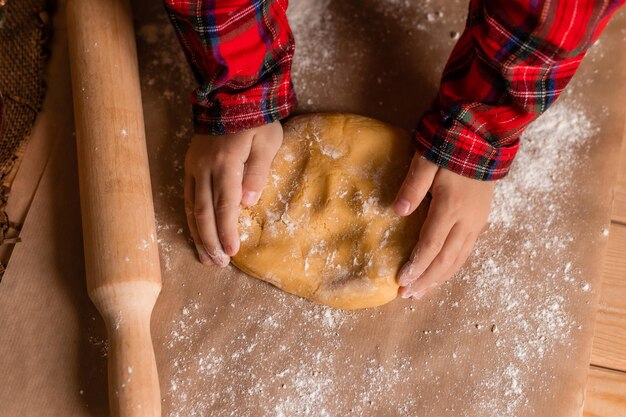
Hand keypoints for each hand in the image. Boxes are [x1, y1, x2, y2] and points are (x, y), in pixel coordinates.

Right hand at [184, 121, 282, 266]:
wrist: (231, 94)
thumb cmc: (256, 120)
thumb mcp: (267, 142)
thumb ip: (257, 172)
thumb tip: (246, 203)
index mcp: (226, 163)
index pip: (225, 205)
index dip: (227, 231)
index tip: (231, 253)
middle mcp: (204, 167)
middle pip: (204, 212)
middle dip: (210, 240)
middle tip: (218, 264)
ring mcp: (193, 166)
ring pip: (191, 207)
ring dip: (198, 235)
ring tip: (205, 258)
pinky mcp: (189, 164)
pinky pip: (187, 197)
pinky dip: (191, 218)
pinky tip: (196, 233)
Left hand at [393, 155, 493, 298]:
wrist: (485, 137)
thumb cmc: (450, 146)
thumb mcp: (427, 160)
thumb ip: (413, 185)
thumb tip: (398, 211)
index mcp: (451, 206)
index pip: (432, 244)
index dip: (417, 265)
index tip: (402, 281)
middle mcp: (467, 220)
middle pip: (446, 259)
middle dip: (427, 279)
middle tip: (407, 296)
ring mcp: (477, 222)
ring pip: (459, 258)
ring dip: (439, 278)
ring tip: (422, 292)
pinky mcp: (482, 220)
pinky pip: (467, 251)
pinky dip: (452, 266)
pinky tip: (441, 273)